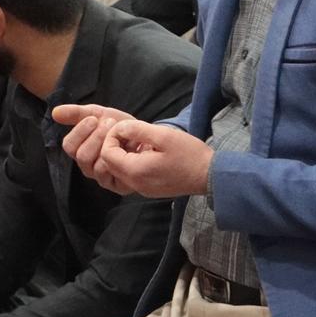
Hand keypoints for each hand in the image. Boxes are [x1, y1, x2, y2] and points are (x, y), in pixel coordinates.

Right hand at [53, 103, 135, 180]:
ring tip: (119, 133)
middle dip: (96, 137)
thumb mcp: (98, 114)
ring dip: (108, 146)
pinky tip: (127, 147)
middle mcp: (88, 166)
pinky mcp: (117, 185)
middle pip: (82, 156)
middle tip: (110, 123)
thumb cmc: (118, 126)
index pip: (69, 146)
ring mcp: (102, 177)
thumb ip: (77, 113)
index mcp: (80, 150)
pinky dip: (119, 159)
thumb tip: (55, 112)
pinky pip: (112, 175)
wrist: (143, 135)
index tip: (93, 119)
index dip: (79, 132)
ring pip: (96, 167)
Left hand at [93, 119, 213, 197]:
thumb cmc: (189, 154)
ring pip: (119, 170)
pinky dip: (132, 162)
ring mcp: (141, 189)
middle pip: (109, 164)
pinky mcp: (149, 189)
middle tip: (132, 133)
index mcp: (135, 171)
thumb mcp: (164, 135)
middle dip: (115, 145)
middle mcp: (134, 184)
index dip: (111, 137)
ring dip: (124, 154)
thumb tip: (120, 127)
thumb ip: (138, 130)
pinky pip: (131, 175)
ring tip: (140, 141)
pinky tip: (148, 152)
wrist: (209, 176)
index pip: (106, 154)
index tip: (126, 128)